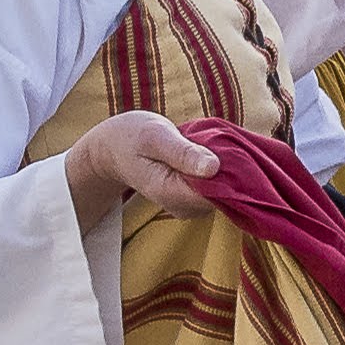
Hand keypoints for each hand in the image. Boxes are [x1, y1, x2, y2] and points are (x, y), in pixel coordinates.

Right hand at [64, 108, 216, 229]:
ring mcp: (188, 206)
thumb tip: (213, 167)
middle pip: (223, 196)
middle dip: (228, 170)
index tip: (226, 150)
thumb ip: (182, 153)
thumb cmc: (133, 137)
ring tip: (207, 145)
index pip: (216, 195)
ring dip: (224, 169)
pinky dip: (218, 171)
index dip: (229, 174)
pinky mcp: (193, 199)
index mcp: (171, 193)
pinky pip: (217, 188)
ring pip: (223, 192)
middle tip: (213, 142)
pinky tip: (206, 155)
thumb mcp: (155, 136)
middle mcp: (182, 207)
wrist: (114, 149)